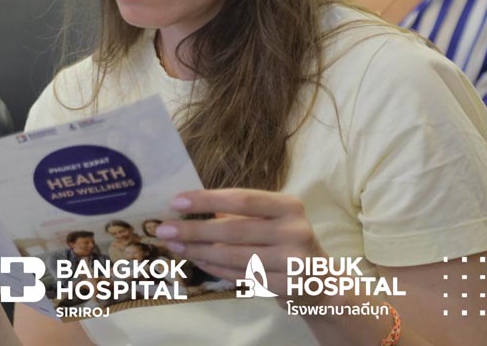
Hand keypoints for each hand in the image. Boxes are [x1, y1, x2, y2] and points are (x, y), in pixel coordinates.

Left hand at [154, 189, 328, 305]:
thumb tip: (191, 207)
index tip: (177, 201)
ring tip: (174, 245)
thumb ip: (239, 213)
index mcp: (289, 206)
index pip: (242, 199)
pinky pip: (240, 276)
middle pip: (233, 230)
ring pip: (233, 256)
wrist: (323, 282)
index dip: (207, 200)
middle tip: (163, 228)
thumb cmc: (288, 241)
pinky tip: (196, 260)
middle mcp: (294, 231)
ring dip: (198, 251)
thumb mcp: (273, 220)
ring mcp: (291, 262)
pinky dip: (214, 268)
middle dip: (194, 230)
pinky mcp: (285, 287)